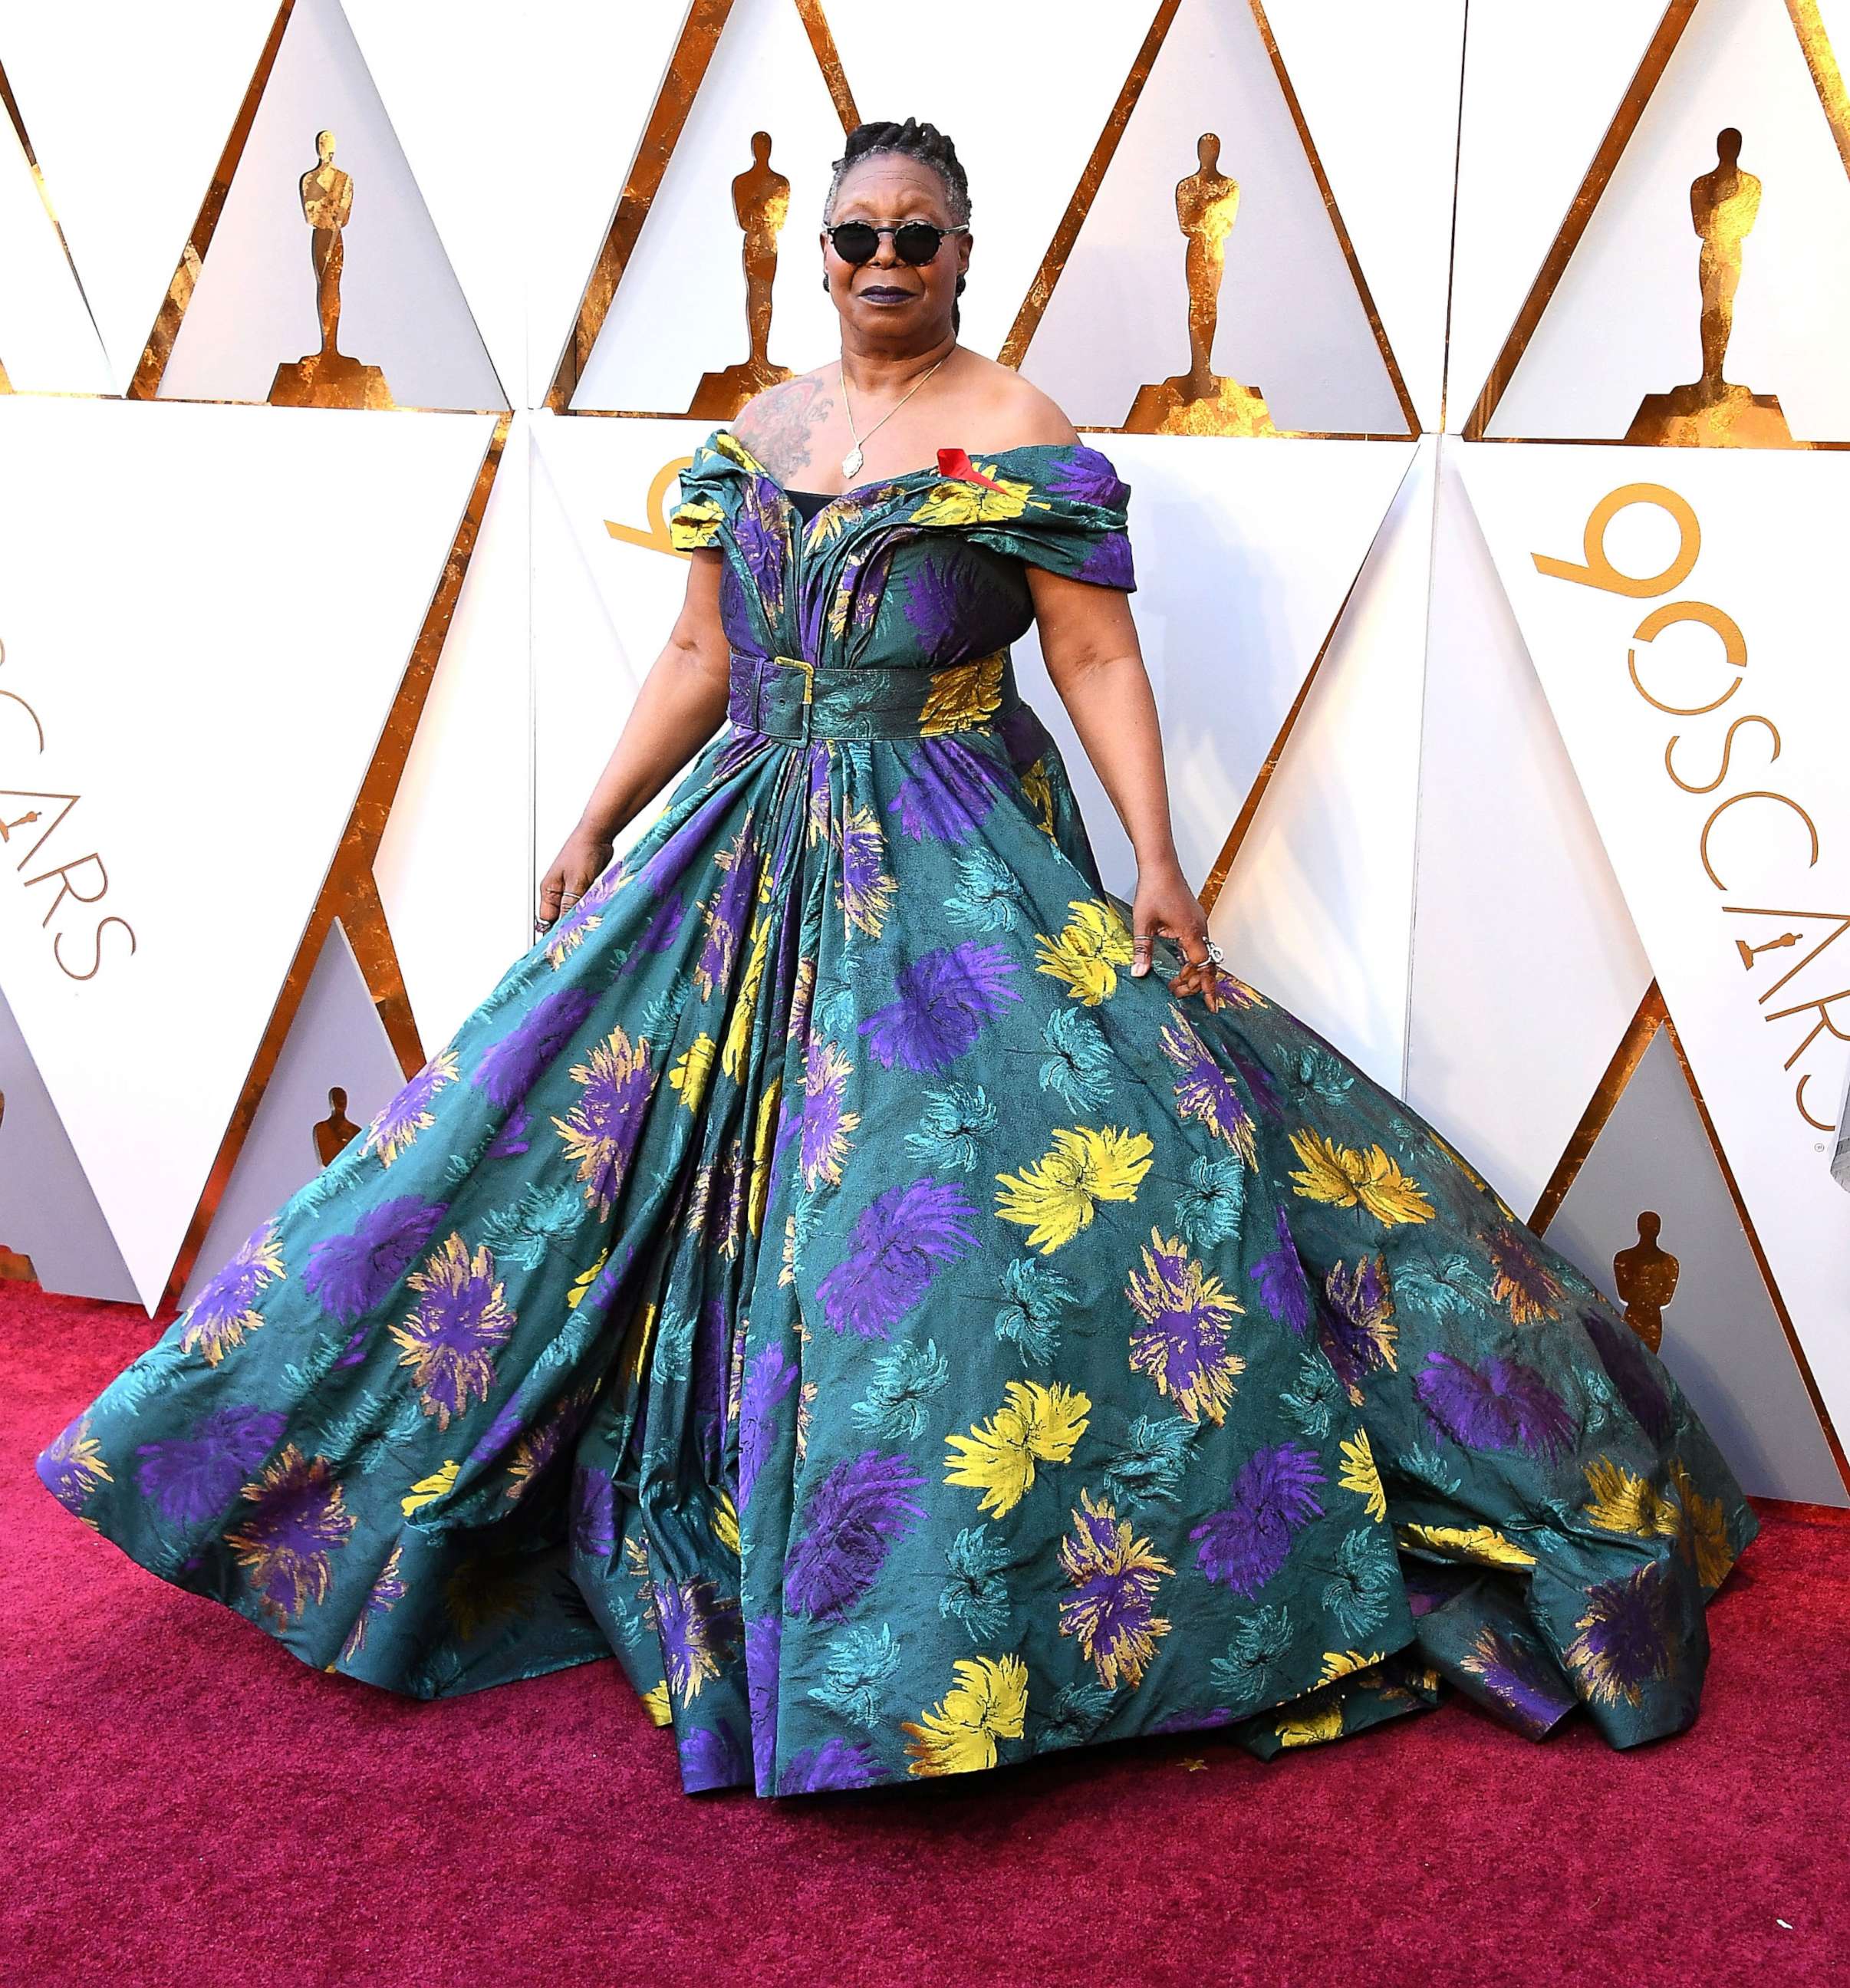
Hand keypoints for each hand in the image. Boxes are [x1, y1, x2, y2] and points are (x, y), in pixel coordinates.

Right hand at [536, 825, 615, 932]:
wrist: (598, 836)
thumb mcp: (577, 881)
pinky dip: (589, 909)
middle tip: (581, 935)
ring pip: (573, 912)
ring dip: (581, 917)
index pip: (547, 919)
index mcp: (549, 890)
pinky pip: (584, 904)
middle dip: (570, 926)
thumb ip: (571, 904)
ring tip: (590, 924)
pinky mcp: (584, 888)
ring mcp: (571, 890)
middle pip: (560, 917)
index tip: (564, 943)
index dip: (554, 931)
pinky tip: (596, 913)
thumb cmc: (582, 851)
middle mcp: (558, 892)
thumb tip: (566, 924)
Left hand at [1129, 856, 1221, 1012]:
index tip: (1208, 1004)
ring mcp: (1199, 924)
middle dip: (1197, 983)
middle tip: (1178, 994)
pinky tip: (1182, 966)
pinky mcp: (1194, 920)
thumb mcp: (1143, 923)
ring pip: (1204, 955)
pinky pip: (1200, 945)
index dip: (1202, 985)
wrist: (1161, 866)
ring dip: (1194, 972)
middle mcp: (1200, 928)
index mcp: (1191, 931)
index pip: (1203, 966)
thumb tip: (1139, 973)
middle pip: (1207, 964)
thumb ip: (1142, 950)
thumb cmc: (1153, 889)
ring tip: (1179, 984)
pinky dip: (1193, 959)